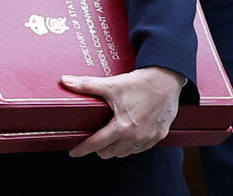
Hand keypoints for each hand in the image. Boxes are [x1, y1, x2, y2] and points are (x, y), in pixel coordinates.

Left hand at [62, 66, 184, 158]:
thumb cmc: (140, 83)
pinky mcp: (159, 136)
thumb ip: (86, 85)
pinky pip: (141, 149)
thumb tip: (65, 81)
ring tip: (109, 139)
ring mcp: (149, 138)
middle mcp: (136, 136)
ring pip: (125, 153)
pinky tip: (127, 138)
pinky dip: (131, 146)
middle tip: (94, 140)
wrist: (166, 79)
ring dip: (115, 149)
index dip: (82, 149)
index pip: (97, 144)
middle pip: (110, 153)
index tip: (73, 153)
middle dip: (99, 149)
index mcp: (122, 126)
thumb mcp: (110, 84)